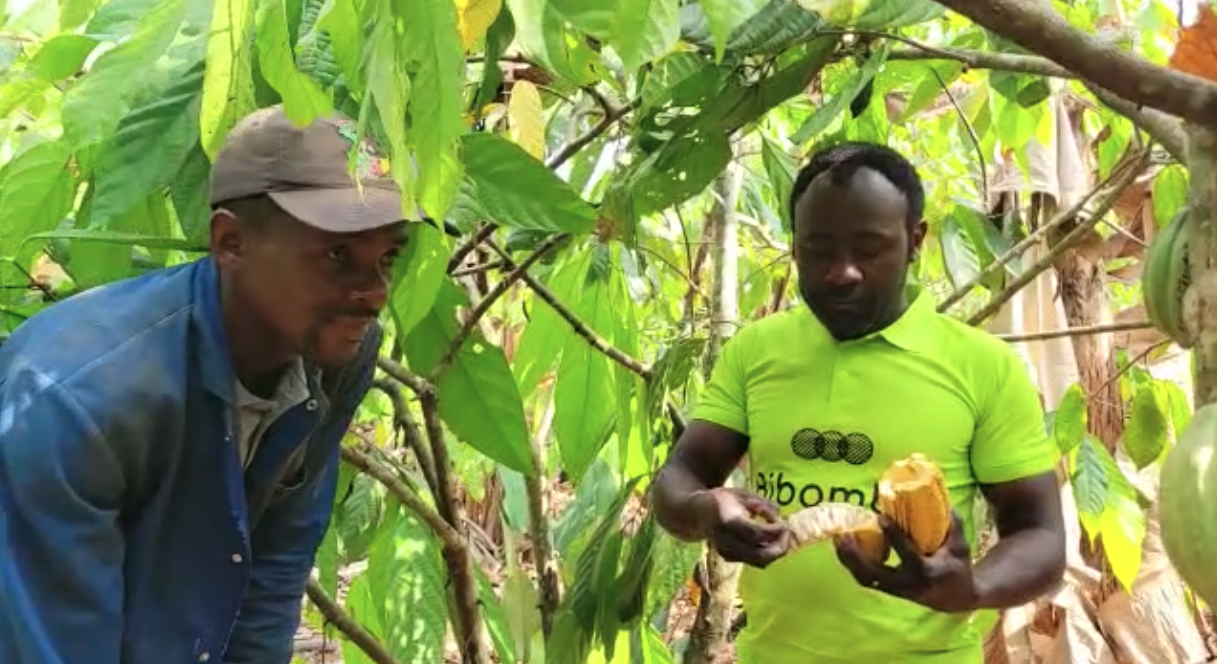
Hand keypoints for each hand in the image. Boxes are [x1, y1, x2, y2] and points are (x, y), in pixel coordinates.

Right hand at [694, 488, 793, 568]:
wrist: (695, 513)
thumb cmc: (722, 500)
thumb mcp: (742, 494)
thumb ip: (762, 505)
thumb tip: (780, 517)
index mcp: (726, 519)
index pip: (755, 533)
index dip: (774, 531)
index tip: (785, 524)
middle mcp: (725, 540)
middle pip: (758, 554)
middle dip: (779, 548)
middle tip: (788, 535)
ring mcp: (725, 552)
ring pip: (758, 561)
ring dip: (775, 552)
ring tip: (782, 538)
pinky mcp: (728, 558)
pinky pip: (754, 561)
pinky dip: (766, 553)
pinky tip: (770, 541)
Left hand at [834, 510, 978, 612]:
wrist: (954, 598)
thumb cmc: (956, 566)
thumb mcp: (960, 545)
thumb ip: (953, 523)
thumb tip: (943, 498)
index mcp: (926, 572)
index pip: (907, 555)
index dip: (893, 536)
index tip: (881, 516)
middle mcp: (907, 584)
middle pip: (875, 574)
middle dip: (856, 556)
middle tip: (844, 533)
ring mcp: (895, 589)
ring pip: (865, 578)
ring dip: (848, 560)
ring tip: (838, 538)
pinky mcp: (887, 589)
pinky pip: (864, 578)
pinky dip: (852, 563)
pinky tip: (844, 545)